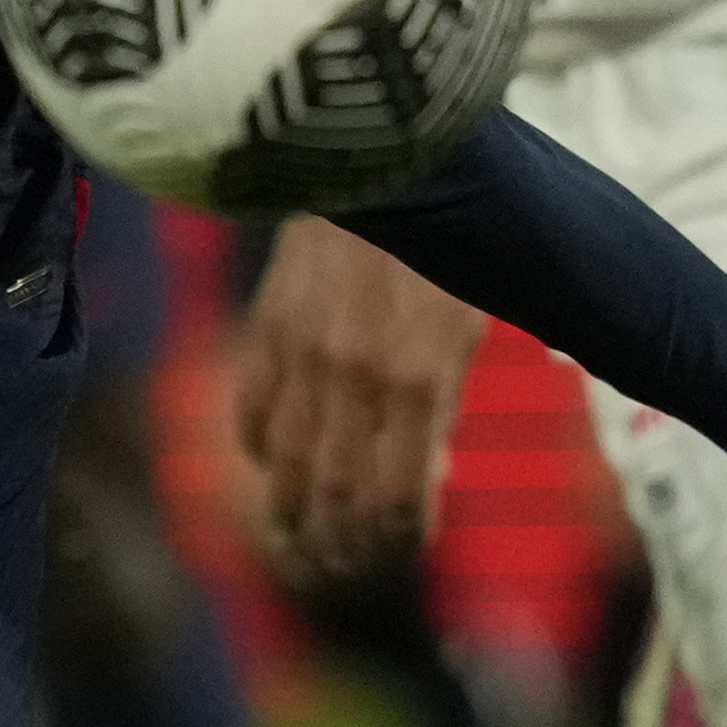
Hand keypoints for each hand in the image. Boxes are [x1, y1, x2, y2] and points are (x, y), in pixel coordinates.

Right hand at [223, 217, 487, 587]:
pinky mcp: (267, 325)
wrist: (377, 155)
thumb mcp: (473, 321)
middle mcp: (355, 374)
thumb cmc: (446, 237)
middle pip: (337, 494)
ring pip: (287, 466)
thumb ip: (446, 402)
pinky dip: (261, 452)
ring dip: (293, 518)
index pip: (397, 493)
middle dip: (343, 546)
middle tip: (347, 571)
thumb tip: (430, 472)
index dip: (398, 538)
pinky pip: (253, 411)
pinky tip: (273, 470)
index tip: (404, 550)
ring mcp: (303, 353)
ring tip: (301, 549)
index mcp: (418, 376)